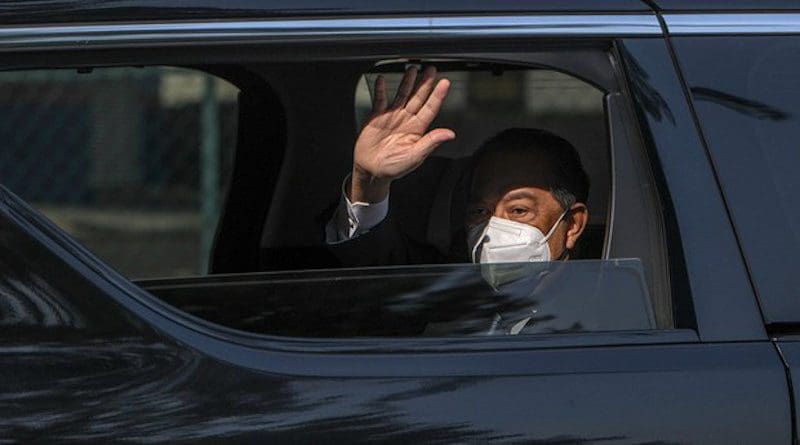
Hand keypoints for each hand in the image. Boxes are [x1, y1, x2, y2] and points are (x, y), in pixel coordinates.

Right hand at [350, 66, 454, 202]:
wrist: (371, 171)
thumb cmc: (394, 167)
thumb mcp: (415, 156)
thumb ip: (430, 142)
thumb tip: (449, 134)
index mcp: (417, 129)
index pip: (430, 108)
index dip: (438, 95)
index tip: (445, 83)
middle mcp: (406, 120)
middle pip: (418, 97)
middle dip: (425, 83)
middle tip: (431, 69)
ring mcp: (392, 117)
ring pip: (402, 95)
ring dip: (407, 82)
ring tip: (412, 69)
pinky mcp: (377, 117)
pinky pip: (380, 100)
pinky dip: (380, 90)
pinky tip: (382, 79)